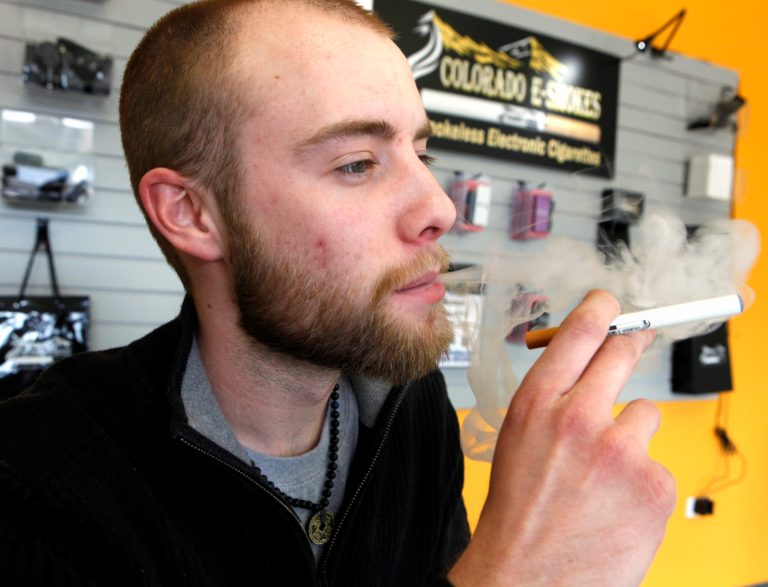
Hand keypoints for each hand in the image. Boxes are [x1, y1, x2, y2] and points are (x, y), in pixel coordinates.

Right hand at [448, 290, 675, 586]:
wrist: (527, 577)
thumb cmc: (518, 511)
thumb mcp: (518, 438)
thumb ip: (552, 398)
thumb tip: (584, 364)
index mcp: (537, 403)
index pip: (578, 332)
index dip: (601, 309)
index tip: (613, 303)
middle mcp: (579, 417)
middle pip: (623, 352)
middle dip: (631, 343)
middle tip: (636, 340)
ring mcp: (621, 450)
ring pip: (646, 415)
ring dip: (631, 437)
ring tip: (604, 474)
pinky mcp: (653, 484)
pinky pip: (657, 462)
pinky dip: (642, 480)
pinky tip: (616, 503)